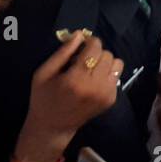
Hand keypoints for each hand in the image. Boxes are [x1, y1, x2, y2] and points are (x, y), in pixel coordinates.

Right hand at [18, 32, 120, 161]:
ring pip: (116, 64)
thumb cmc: (43, 97)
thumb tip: (79, 35)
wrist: (53, 126)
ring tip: (90, 69)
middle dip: (96, 53)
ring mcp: (106, 95)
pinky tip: (93, 81)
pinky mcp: (111, 100)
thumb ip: (62, 52)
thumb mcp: (44, 72)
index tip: (82, 44)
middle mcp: (95, 87)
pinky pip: (116, 77)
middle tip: (82, 60)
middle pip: (107, 55)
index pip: (95, 49)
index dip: (90, 41)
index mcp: (76, 79)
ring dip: (105, 62)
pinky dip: (107, 74)